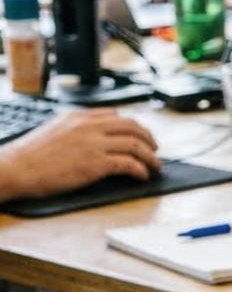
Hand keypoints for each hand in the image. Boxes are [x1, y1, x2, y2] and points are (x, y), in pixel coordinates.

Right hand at [0, 111, 160, 202]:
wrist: (15, 168)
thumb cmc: (29, 155)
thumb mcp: (54, 129)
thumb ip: (76, 128)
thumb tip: (95, 136)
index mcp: (79, 116)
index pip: (116, 115)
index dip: (133, 126)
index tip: (140, 135)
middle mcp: (89, 126)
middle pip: (133, 126)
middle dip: (149, 138)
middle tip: (155, 149)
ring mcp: (94, 144)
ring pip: (136, 145)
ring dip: (151, 157)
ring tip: (156, 167)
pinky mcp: (96, 164)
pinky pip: (129, 164)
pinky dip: (141, 170)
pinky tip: (143, 176)